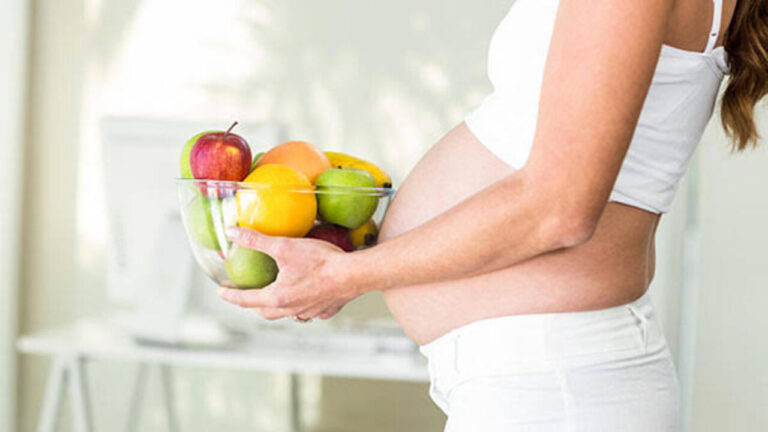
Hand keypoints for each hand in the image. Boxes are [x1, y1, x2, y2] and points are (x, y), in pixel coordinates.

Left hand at [217, 227, 362, 320]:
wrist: (355, 274)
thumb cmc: (320, 261)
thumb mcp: (284, 246)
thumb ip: (257, 240)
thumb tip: (232, 233)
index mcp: (277, 297)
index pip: (246, 299)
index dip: (231, 295)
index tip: (221, 292)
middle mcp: (291, 309)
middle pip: (264, 312)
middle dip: (252, 305)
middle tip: (246, 296)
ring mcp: (309, 311)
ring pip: (287, 314)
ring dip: (276, 309)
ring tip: (274, 298)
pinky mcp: (326, 309)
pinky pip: (309, 312)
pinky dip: (301, 307)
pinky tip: (305, 298)